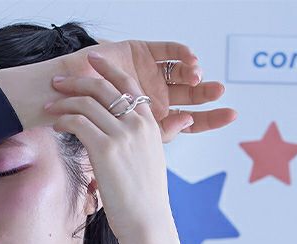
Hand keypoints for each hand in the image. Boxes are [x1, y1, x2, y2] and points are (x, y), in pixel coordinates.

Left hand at [44, 52, 174, 241]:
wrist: (146, 222)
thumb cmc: (143, 199)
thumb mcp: (148, 162)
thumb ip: (138, 142)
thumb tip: (121, 137)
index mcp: (150, 124)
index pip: (128, 85)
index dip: (108, 69)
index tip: (91, 61)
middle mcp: (137, 124)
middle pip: (103, 89)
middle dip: (77, 81)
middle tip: (57, 82)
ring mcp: (122, 135)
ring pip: (87, 104)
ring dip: (64, 101)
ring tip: (48, 105)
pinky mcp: (105, 149)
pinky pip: (79, 123)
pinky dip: (64, 120)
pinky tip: (56, 124)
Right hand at [57, 39, 235, 141]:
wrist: (64, 105)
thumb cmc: (90, 130)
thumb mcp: (128, 138)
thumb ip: (160, 132)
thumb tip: (188, 120)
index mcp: (155, 123)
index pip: (190, 120)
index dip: (210, 118)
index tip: (231, 115)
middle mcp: (156, 98)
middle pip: (190, 94)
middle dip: (207, 92)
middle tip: (221, 91)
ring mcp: (149, 75)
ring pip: (180, 71)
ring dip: (194, 71)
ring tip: (200, 76)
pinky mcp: (142, 53)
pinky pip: (167, 51)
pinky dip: (181, 53)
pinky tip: (190, 60)